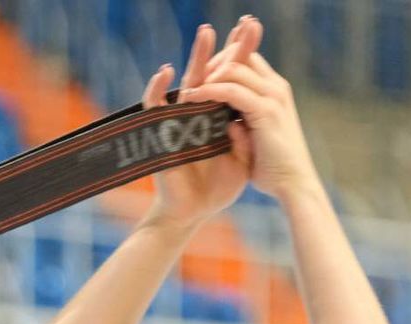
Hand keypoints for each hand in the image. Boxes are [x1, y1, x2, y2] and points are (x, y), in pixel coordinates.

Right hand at [141, 16, 258, 229]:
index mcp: (221, 116)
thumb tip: (246, 117)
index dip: (242, 56)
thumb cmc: (216, 189)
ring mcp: (180, 119)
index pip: (233, 80)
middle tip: (247, 23)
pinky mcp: (161, 132)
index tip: (255, 30)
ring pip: (189, 82)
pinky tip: (165, 72)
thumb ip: (246, 139)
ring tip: (208, 31)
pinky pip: (155, 107)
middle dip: (229, 47)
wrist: (192, 212)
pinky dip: (157, 89)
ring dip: (197, 56)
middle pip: (215, 72)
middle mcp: (201, 112)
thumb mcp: (241, 161)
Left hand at [180, 19, 321, 203]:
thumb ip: (243, 124)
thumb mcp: (255, 138)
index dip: (222, 61)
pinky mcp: (266, 110)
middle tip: (190, 77)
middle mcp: (275, 87)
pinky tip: (192, 98)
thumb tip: (226, 122)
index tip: (199, 74)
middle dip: (211, 62)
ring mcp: (273, 96)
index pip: (247, 59)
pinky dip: (210, 91)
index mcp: (274, 91)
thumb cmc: (273, 166)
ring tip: (188, 88)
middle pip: (240, 56)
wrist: (293, 184)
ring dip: (207, 74)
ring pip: (234, 68)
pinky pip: (232, 91)